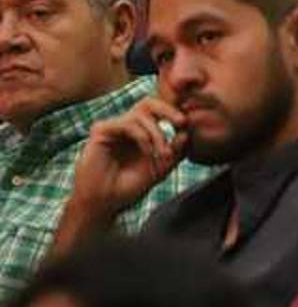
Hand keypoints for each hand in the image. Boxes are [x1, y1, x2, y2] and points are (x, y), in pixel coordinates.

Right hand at [69, 97, 188, 219]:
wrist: (104, 204)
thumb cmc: (129, 187)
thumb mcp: (161, 168)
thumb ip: (175, 151)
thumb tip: (187, 132)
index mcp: (141, 131)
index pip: (159, 110)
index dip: (175, 112)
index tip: (189, 123)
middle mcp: (126, 125)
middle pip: (149, 102)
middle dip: (169, 110)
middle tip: (182, 122)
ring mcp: (113, 127)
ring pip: (141, 114)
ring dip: (157, 133)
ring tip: (163, 153)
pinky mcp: (100, 131)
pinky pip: (127, 123)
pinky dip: (142, 136)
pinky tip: (147, 152)